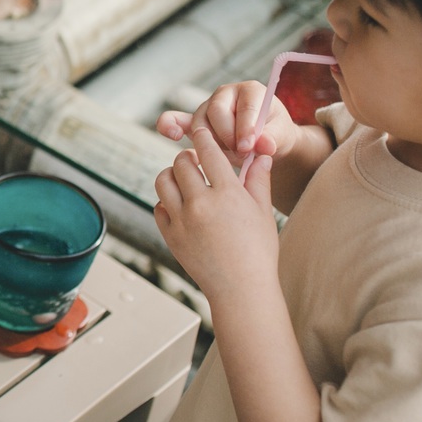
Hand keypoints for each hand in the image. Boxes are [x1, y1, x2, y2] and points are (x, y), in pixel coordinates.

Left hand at [154, 128, 280, 301]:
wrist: (242, 289)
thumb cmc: (258, 250)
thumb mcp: (263, 212)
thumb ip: (258, 180)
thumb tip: (259, 154)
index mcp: (227, 194)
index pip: (208, 151)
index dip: (203, 137)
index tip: (201, 132)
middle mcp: (201, 203)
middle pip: (181, 163)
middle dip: (188, 158)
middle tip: (195, 161)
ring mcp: (182, 220)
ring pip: (163, 181)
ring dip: (171, 175)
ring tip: (183, 180)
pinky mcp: (170, 236)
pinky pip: (158, 207)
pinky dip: (166, 202)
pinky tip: (179, 205)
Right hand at [157, 80, 299, 164]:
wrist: (266, 142)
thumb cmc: (274, 135)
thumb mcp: (281, 136)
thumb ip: (273, 139)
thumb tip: (264, 145)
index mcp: (251, 91)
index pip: (244, 107)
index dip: (246, 129)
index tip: (249, 148)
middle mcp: (226, 94)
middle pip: (217, 112)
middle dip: (227, 136)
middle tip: (241, 154)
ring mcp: (208, 106)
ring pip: (200, 122)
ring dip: (212, 142)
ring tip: (229, 154)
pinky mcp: (195, 121)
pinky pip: (176, 119)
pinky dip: (170, 125)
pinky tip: (172, 134)